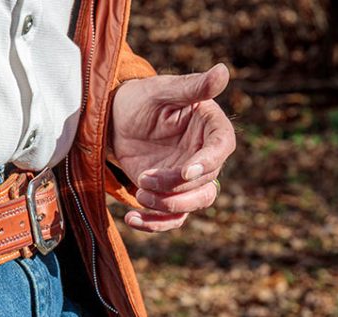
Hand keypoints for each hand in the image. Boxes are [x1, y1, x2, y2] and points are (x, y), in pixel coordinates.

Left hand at [108, 63, 235, 232]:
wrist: (113, 121)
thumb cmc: (141, 99)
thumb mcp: (162, 91)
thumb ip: (192, 87)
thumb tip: (223, 71)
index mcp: (210, 128)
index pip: (221, 148)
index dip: (206, 163)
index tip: (184, 171)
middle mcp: (204, 156)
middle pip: (206, 183)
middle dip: (176, 186)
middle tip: (145, 178)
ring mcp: (188, 178)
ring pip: (193, 203)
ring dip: (168, 206)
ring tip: (140, 193)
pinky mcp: (169, 193)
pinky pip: (171, 217)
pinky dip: (154, 223)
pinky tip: (130, 219)